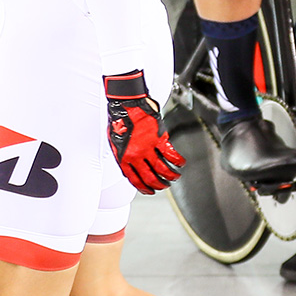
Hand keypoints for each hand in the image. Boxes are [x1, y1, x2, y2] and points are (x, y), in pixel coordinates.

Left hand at [104, 70, 183, 193]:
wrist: (125, 104)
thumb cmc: (119, 120)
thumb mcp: (115, 142)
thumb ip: (122, 156)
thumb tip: (128, 167)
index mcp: (124, 158)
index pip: (135, 180)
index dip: (144, 188)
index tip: (150, 191)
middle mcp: (137, 155)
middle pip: (151, 177)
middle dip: (159, 185)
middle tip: (164, 186)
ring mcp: (149, 147)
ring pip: (163, 169)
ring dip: (171, 176)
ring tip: (175, 177)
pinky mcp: (159, 138)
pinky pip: (171, 154)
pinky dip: (178, 161)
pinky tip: (181, 163)